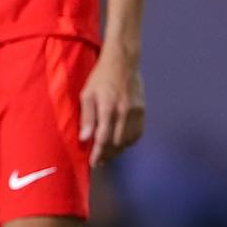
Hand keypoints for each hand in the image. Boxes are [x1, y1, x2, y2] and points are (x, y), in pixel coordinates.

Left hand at [79, 47, 145, 167]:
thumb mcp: (87, 94)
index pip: (103, 138)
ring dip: (118, 150)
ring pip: (128, 140)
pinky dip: (129, 142)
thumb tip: (84, 138)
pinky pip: (137, 133)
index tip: (93, 163)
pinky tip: (121, 144)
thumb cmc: (100, 77)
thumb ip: (87, 117)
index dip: (98, 153)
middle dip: (107, 154)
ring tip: (108, 155)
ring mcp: (135, 112)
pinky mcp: (142, 110)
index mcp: (108, 108)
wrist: (123, 63)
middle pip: (116, 143)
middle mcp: (124, 112)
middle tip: (98, 160)